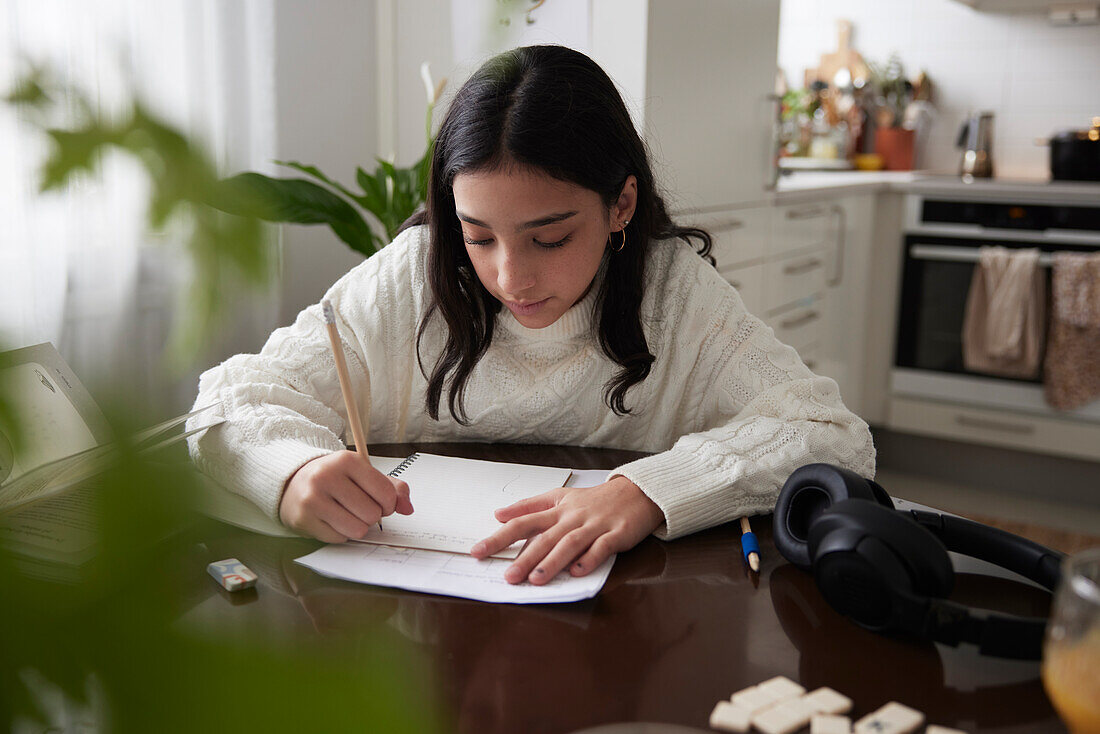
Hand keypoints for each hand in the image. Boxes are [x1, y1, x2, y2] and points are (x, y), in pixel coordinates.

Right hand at [280, 450, 413, 542]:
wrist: (293, 482)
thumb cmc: (334, 479)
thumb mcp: (362, 474)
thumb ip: (392, 488)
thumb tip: (408, 508)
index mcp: (348, 460)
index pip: (386, 493)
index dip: (389, 504)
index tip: (381, 503)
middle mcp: (328, 476)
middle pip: (373, 514)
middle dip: (372, 516)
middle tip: (359, 508)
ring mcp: (313, 498)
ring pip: (357, 529)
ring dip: (357, 527)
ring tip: (346, 514)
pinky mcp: (304, 518)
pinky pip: (339, 538)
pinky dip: (340, 533)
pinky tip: (331, 519)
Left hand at [469, 476, 664, 584]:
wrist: (636, 492)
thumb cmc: (594, 500)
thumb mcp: (560, 496)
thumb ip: (529, 506)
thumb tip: (499, 514)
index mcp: (557, 510)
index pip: (523, 523)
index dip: (500, 537)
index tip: (479, 551)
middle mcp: (573, 517)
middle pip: (545, 537)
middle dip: (525, 558)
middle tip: (508, 577)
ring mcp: (595, 525)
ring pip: (570, 543)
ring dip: (553, 561)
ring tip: (536, 579)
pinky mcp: (617, 534)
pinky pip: (602, 547)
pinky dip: (590, 558)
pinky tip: (578, 571)